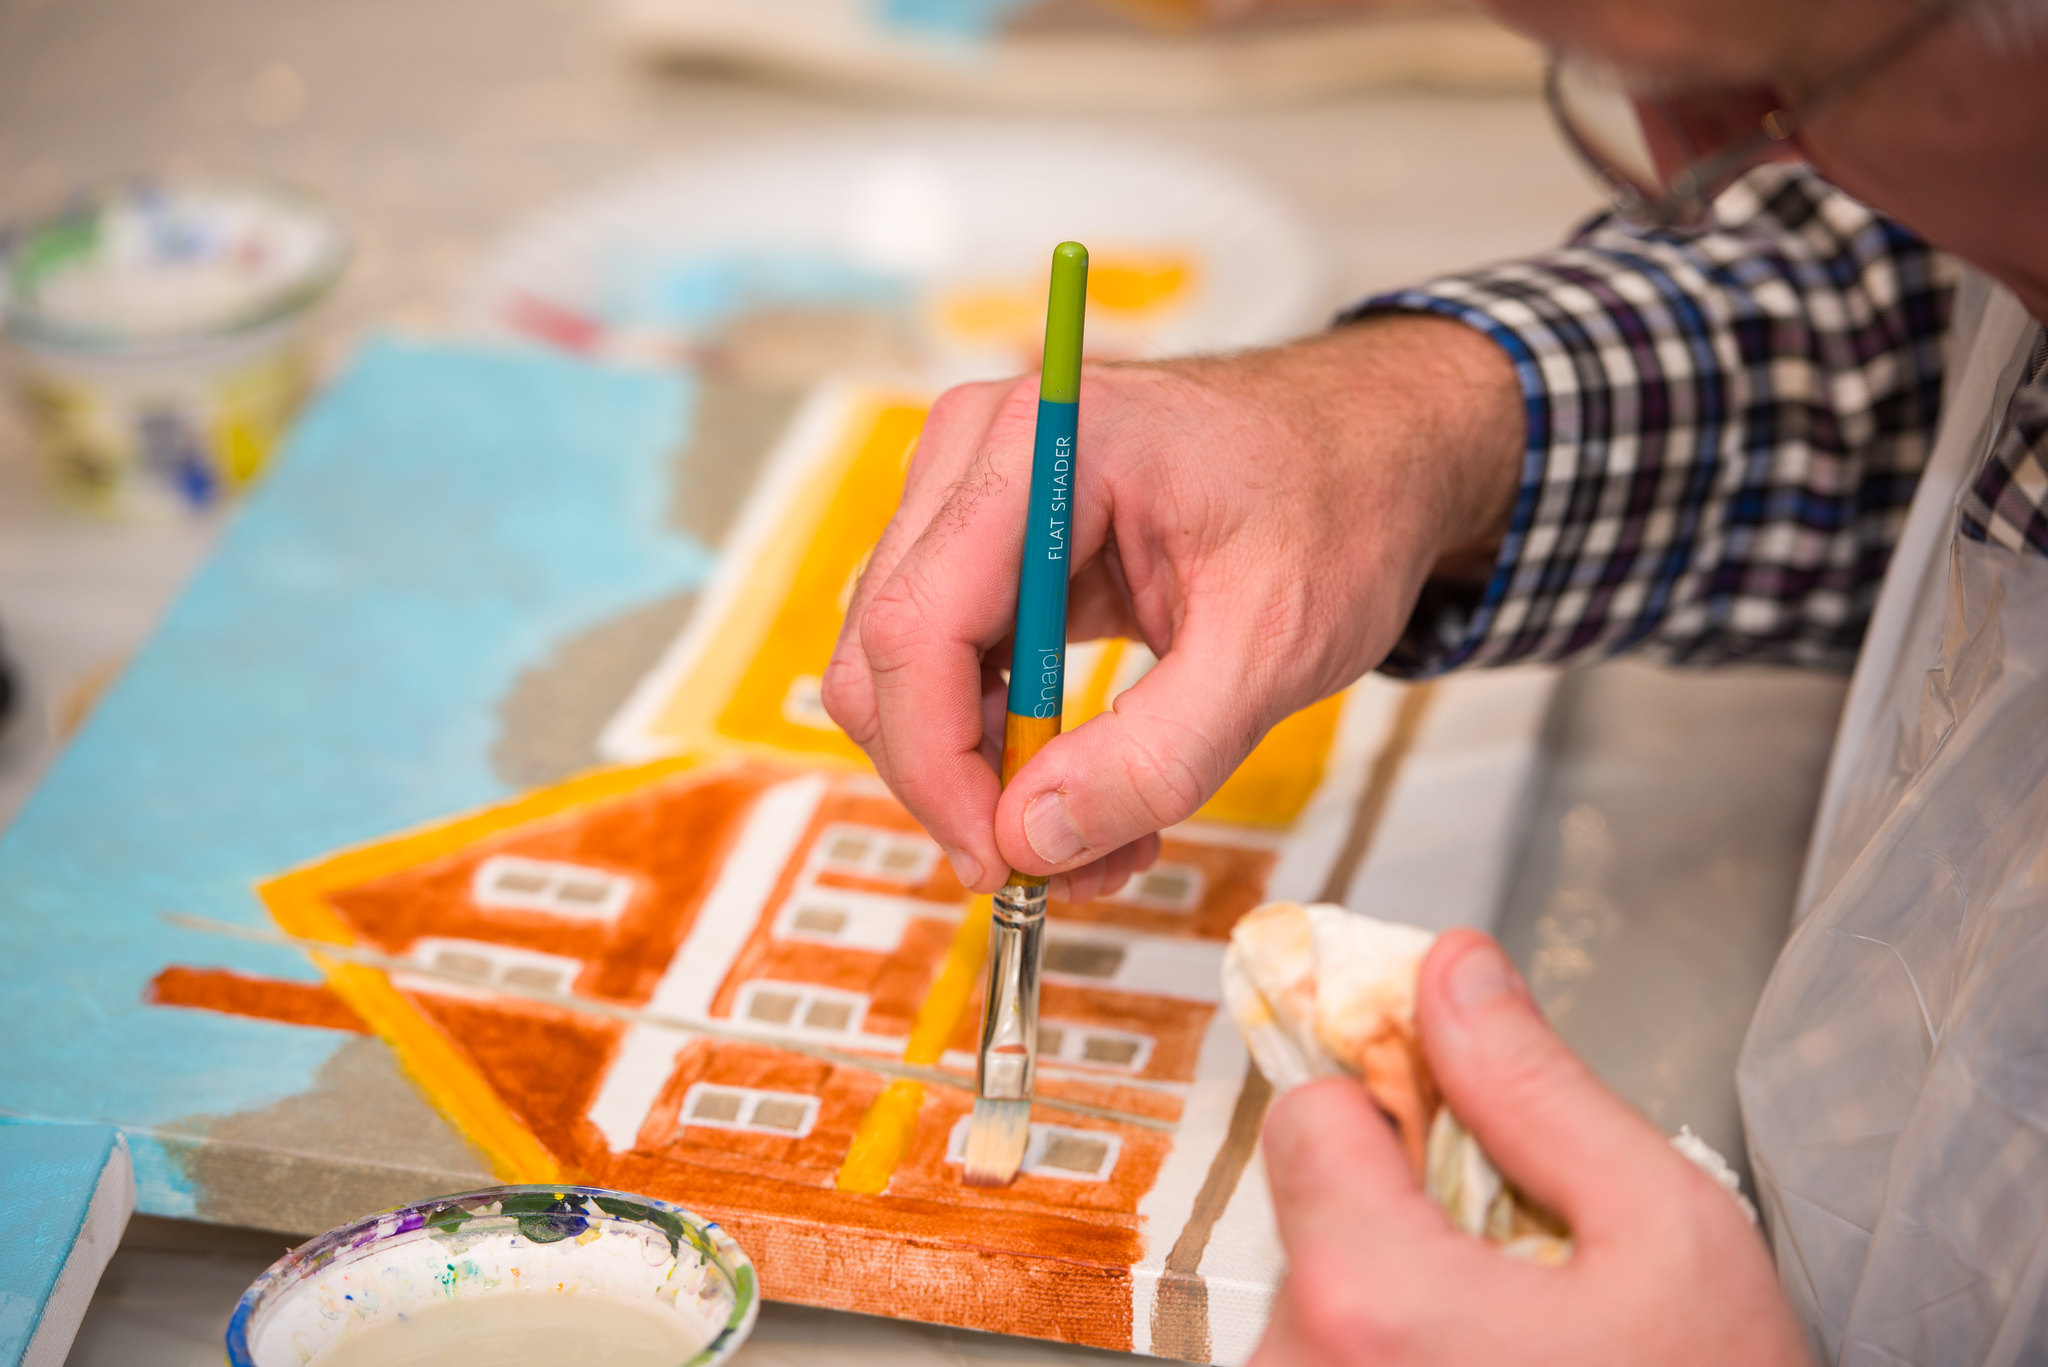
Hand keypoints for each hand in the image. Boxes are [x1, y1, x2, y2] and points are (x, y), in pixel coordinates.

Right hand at [822, 316, 1520, 898]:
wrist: (1373, 452)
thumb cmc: (1339, 508)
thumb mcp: (1274, 646)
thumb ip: (1158, 752)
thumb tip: (1031, 840)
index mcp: (1041, 446)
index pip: (916, 623)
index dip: (936, 762)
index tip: (1000, 859)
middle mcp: (976, 454)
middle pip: (886, 652)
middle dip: (955, 781)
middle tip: (1056, 868)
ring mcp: (971, 496)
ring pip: (904, 671)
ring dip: (979, 775)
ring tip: (1100, 837)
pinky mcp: (988, 546)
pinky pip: (949, 666)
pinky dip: (1000, 746)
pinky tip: (1086, 790)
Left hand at [1252, 931, 1812, 1366]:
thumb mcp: (1668, 1234)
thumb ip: (1538, 1089)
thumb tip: (1450, 970)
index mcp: (1370, 1298)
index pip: (1302, 1115)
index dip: (1391, 1103)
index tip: (1460, 1129)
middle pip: (1309, 1209)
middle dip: (1405, 1207)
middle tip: (1525, 1265)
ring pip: (1320, 1293)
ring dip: (1402, 1294)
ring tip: (1519, 1344)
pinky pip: (1330, 1363)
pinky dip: (1393, 1355)